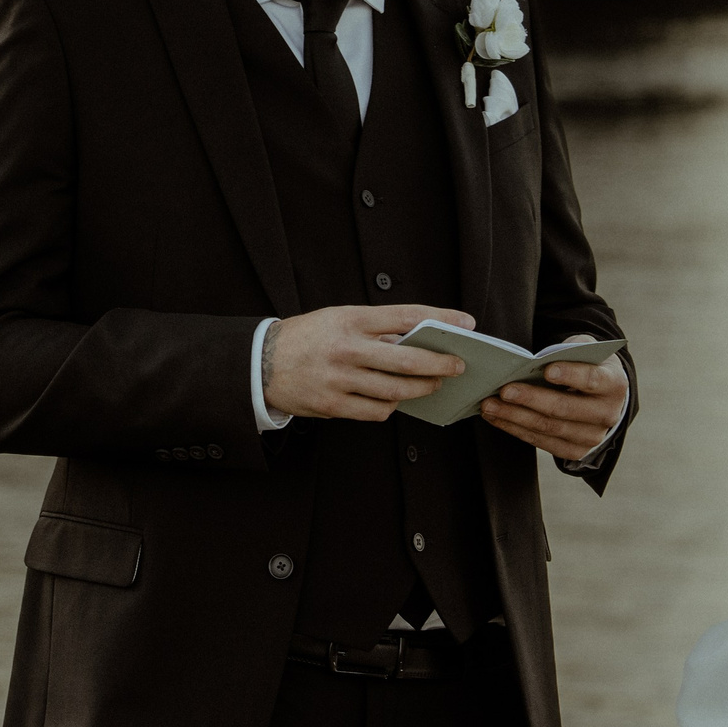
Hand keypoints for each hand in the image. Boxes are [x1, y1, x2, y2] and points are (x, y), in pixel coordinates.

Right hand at [265, 305, 473, 421]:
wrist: (261, 362)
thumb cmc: (307, 337)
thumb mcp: (339, 318)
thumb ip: (376, 328)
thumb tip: (418, 340)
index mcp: (351, 319)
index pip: (407, 316)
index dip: (441, 319)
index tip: (466, 323)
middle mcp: (347, 348)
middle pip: (407, 359)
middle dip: (440, 364)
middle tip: (458, 366)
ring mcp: (340, 379)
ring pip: (396, 390)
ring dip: (422, 389)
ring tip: (434, 385)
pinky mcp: (333, 405)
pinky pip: (375, 411)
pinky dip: (391, 407)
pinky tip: (395, 401)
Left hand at [480, 334, 627, 460]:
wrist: (602, 397)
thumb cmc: (588, 366)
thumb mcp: (586, 351)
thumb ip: (569, 351)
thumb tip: (535, 361)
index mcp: (614, 384)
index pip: (593, 379)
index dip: (571, 375)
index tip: (546, 369)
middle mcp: (607, 414)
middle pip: (564, 408)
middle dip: (530, 399)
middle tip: (503, 389)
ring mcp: (591, 437)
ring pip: (548, 428)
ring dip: (515, 417)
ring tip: (490, 405)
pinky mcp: (575, 451)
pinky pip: (541, 442)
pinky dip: (516, 429)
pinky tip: (497, 418)